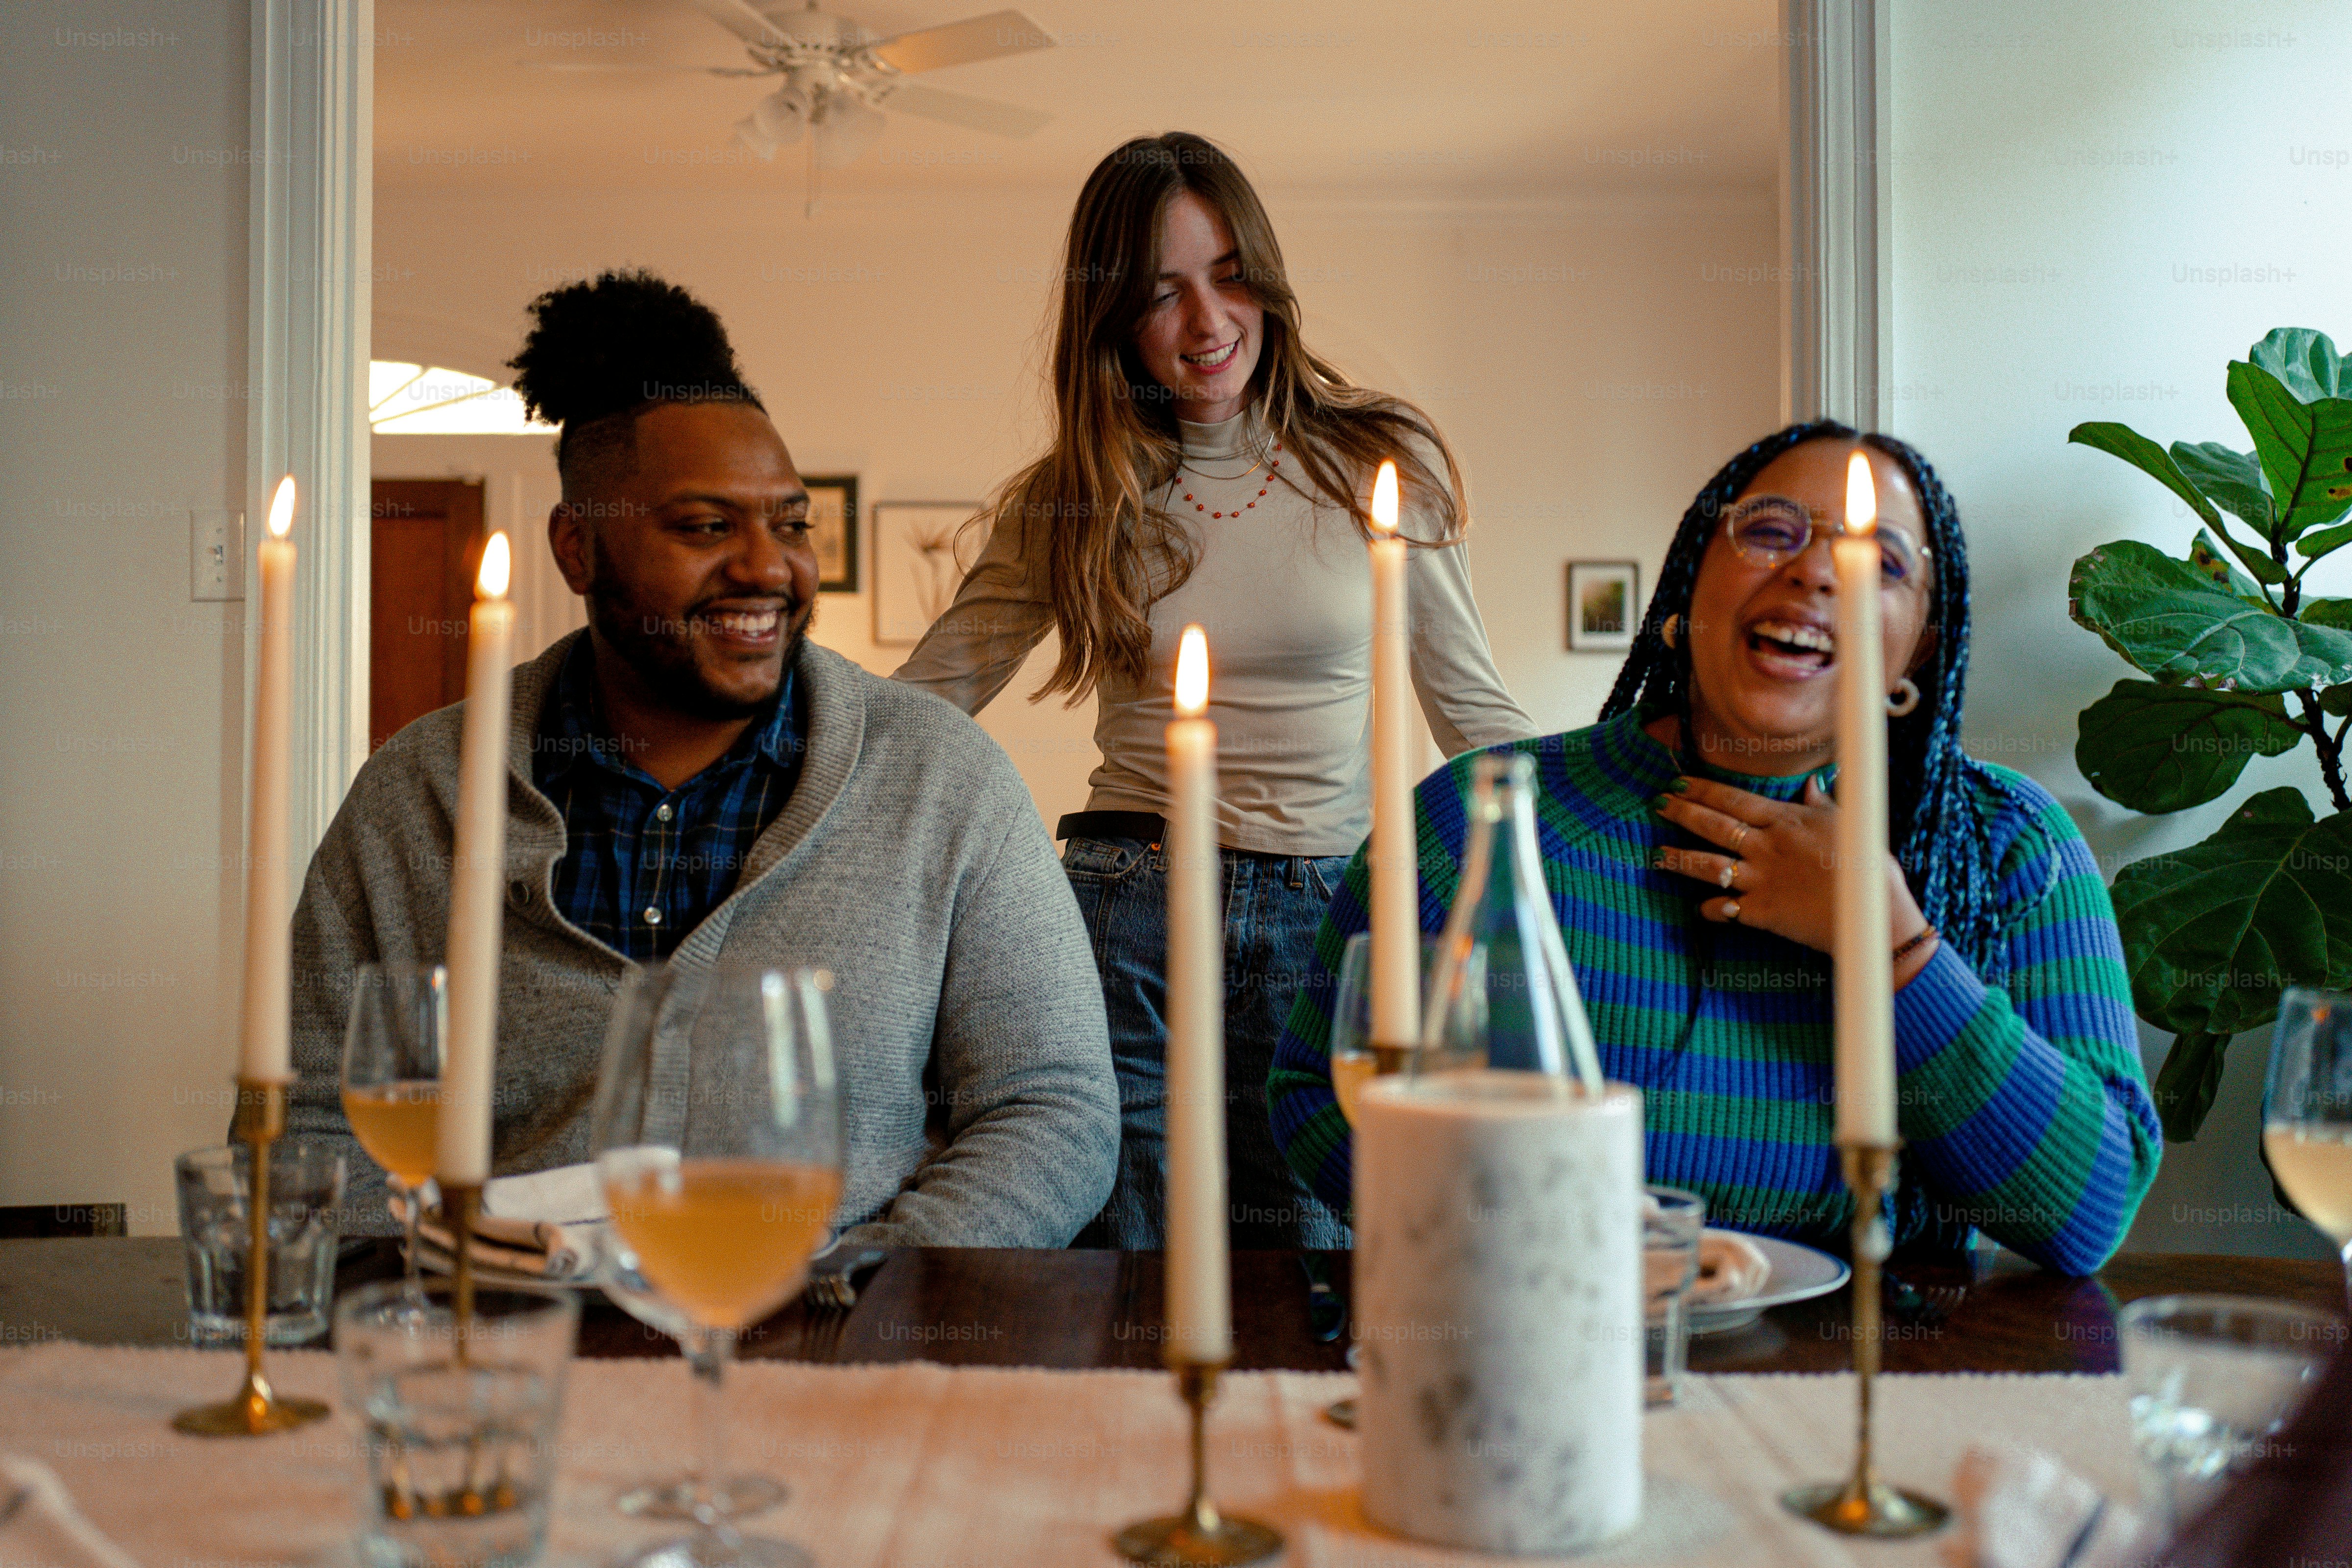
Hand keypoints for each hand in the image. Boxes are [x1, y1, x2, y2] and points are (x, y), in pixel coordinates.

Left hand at [1650, 776, 1933, 975]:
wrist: (1874, 916)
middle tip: (1658, 804)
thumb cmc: (1866, 867)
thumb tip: (1811, 782)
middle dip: (1682, 813)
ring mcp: (1760, 880)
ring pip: (1707, 866)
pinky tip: (1700, 909)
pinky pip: (1725, 908)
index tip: (1678, 781)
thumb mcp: (1847, 824)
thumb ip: (1821, 804)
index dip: (1702, 789)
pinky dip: (1710, 909)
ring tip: (1657, 856)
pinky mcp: (1762, 912)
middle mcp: (1766, 848)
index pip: (1733, 799)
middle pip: (1713, 826)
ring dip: (1679, 860)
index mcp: (1785, 821)